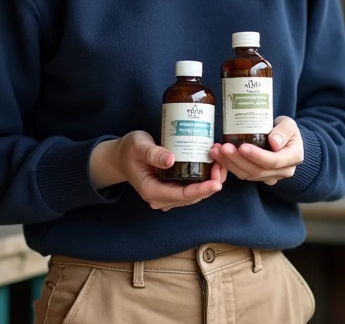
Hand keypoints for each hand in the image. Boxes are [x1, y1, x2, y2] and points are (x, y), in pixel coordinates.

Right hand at [90, 131, 225, 211]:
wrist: (121, 156)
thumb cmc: (128, 150)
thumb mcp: (137, 146)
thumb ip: (152, 153)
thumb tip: (170, 159)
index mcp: (152, 191)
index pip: (182, 195)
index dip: (201, 190)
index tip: (217, 183)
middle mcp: (161, 198)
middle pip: (192, 197)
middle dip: (211, 184)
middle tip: (223, 164)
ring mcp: (167, 195)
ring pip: (195, 194)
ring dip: (210, 181)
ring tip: (221, 162)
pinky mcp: (173, 189)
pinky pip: (192, 188)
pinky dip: (205, 179)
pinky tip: (214, 164)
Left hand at [210, 116, 303, 185]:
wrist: (285, 140)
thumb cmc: (286, 130)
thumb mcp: (289, 124)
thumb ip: (284, 130)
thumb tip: (274, 142)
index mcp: (293, 158)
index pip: (273, 161)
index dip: (257, 156)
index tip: (242, 147)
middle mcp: (283, 171)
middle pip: (258, 170)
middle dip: (238, 160)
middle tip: (223, 148)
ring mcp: (270, 176)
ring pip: (248, 175)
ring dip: (230, 164)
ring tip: (216, 151)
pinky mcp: (259, 177)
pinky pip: (243, 174)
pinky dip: (230, 166)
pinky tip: (219, 156)